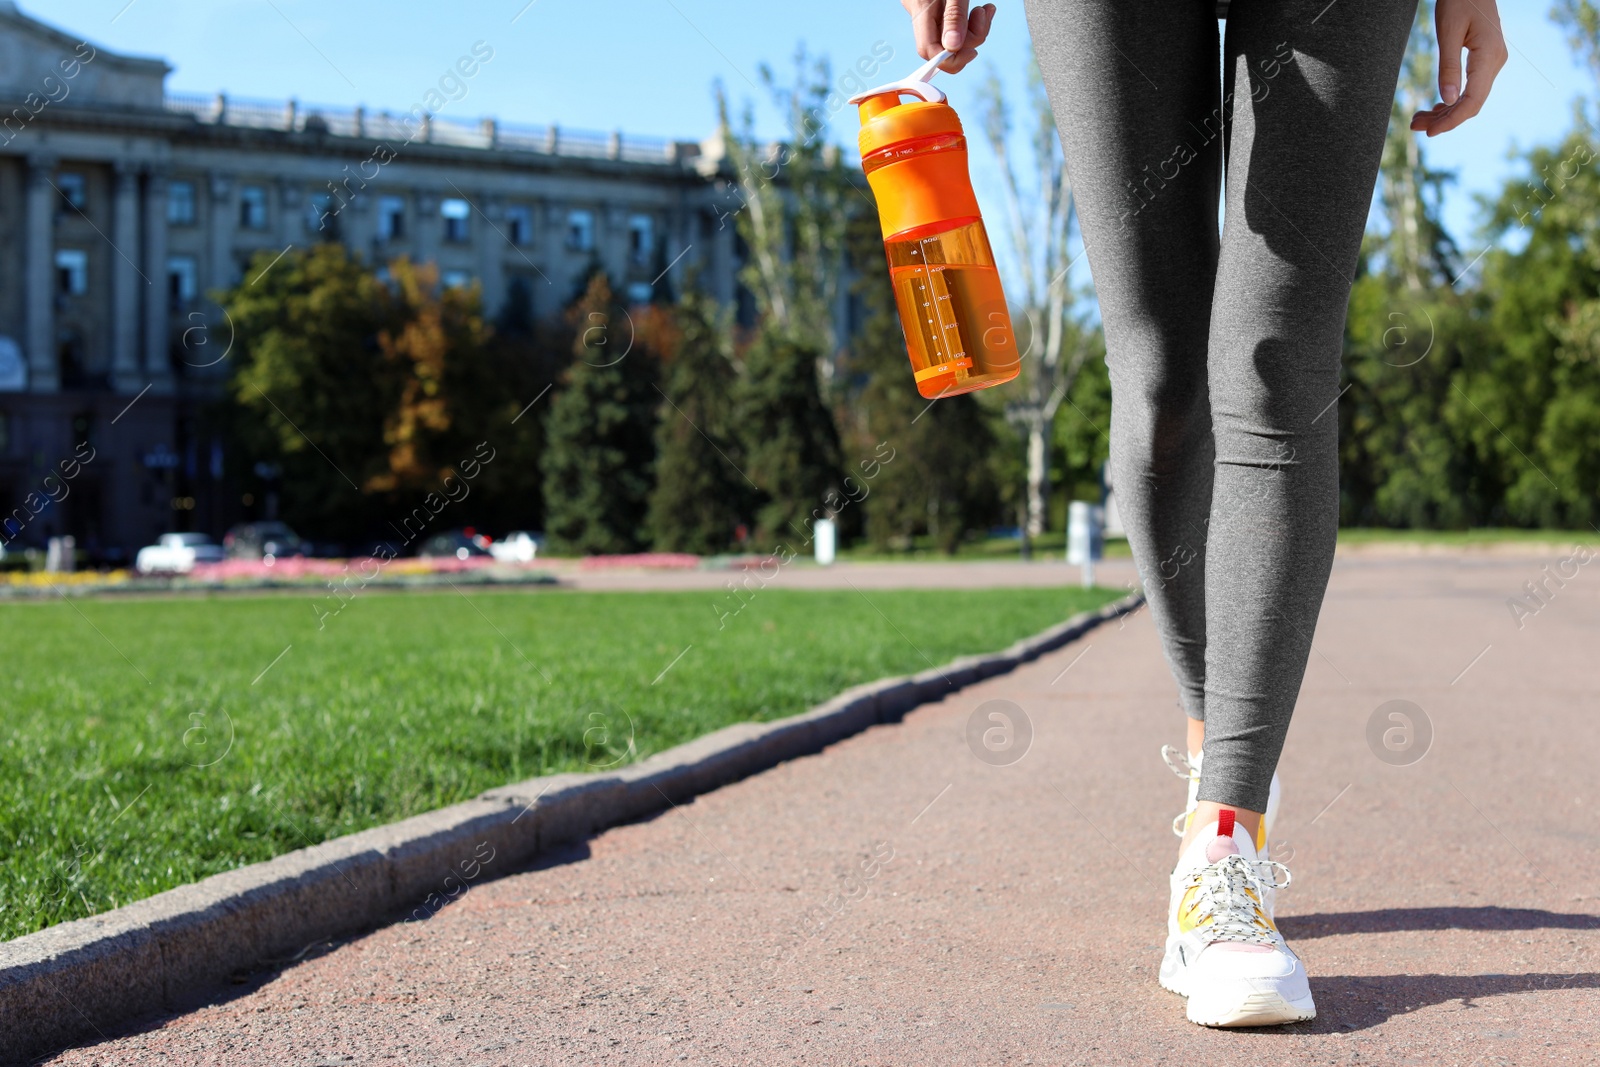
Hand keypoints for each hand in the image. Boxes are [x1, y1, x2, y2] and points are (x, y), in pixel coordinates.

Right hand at [901, 0, 996, 73]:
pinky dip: (970, 23)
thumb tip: (953, 48)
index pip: (929, 51)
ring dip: (975, 29)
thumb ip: (954, 17)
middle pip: (942, 47)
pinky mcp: (936, 8)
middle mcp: (919, 12)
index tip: (973, 51)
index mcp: (919, 8)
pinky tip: (982, 10)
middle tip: (984, 15)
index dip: (952, 60)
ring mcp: (927, 11)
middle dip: (970, 39)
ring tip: (986, 9)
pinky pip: (953, 26)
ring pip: (951, 38)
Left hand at [1409, 0, 1506, 136]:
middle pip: (1471, 103)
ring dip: (1446, 112)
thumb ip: (1448, 66)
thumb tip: (1447, 100)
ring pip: (1471, 98)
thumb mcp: (1448, 32)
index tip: (1430, 132)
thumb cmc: (1459, 0)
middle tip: (1414, 125)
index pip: (1473, 100)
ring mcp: (1492, 62)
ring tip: (1418, 120)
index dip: (1452, 120)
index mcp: (1488, 56)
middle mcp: (1495, 62)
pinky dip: (1452, 100)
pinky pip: (1471, 88)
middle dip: (1444, 119)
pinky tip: (1435, 108)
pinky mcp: (1485, 60)